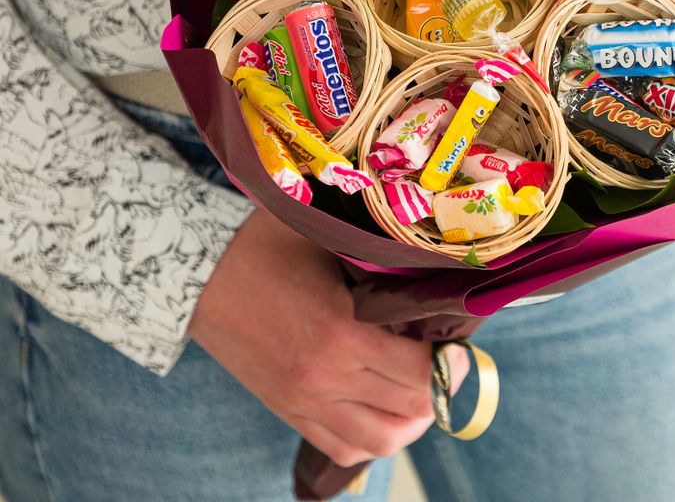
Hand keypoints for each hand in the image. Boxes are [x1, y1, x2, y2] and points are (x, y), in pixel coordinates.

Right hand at [189, 209, 468, 466]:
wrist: (200, 274)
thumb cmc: (266, 246)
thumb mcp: (328, 243)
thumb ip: (375, 263)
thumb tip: (426, 270)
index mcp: (341, 335)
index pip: (419, 373)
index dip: (450, 363)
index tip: (458, 343)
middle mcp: (326, 380)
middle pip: (408, 411)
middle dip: (438, 389)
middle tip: (447, 361)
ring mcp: (305, 403)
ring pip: (378, 442)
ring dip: (410, 423)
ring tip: (420, 391)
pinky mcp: (288, 411)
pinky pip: (343, 448)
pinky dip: (372, 438)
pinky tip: (383, 411)